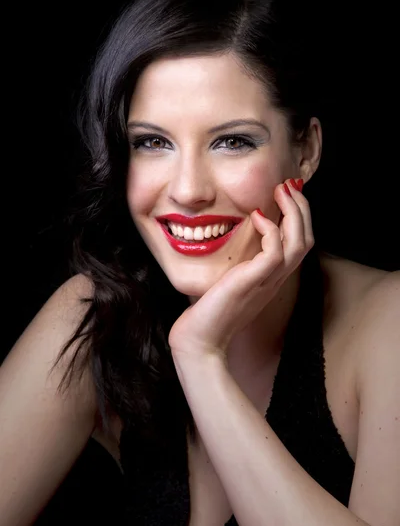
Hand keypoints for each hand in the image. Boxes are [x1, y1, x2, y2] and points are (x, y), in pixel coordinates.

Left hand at [168, 178, 314, 363]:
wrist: (201, 339)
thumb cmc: (210, 312)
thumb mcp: (230, 282)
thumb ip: (239, 264)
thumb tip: (235, 243)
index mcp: (273, 278)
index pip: (299, 243)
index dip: (299, 217)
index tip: (288, 194)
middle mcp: (276, 279)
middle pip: (306, 239)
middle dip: (302, 208)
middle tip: (289, 185)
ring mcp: (267, 281)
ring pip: (299, 242)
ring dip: (294, 212)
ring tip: (281, 191)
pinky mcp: (253, 281)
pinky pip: (275, 251)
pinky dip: (271, 230)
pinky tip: (256, 217)